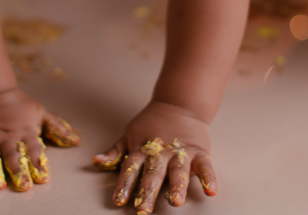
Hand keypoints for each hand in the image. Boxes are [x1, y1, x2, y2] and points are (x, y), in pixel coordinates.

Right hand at [0, 87, 78, 190]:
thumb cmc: (18, 105)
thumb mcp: (40, 113)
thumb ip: (56, 127)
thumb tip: (75, 140)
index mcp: (23, 132)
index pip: (32, 149)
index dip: (38, 162)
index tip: (43, 177)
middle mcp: (6, 137)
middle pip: (12, 155)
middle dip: (18, 171)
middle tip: (23, 185)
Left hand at [93, 100, 216, 213]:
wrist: (179, 103)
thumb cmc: (151, 123)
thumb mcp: (129, 134)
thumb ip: (115, 152)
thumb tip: (97, 162)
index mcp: (142, 149)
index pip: (131, 168)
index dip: (124, 184)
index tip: (119, 201)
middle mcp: (161, 152)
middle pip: (153, 173)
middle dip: (148, 192)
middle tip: (144, 210)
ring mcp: (180, 151)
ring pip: (178, 170)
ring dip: (177, 186)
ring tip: (176, 201)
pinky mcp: (199, 151)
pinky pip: (205, 165)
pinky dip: (209, 178)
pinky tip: (210, 190)